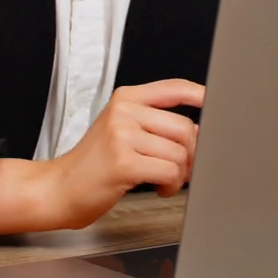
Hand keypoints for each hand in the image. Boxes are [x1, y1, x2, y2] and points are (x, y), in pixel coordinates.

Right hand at [0, 79, 203, 234]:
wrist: (59, 188)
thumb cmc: (93, 164)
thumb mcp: (120, 130)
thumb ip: (154, 123)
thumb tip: (200, 132)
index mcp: (126, 98)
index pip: (174, 88)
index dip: (201, 96)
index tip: (218, 104)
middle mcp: (124, 111)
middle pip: (185, 127)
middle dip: (191, 154)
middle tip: (180, 169)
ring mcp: (122, 135)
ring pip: (179, 152)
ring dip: (180, 174)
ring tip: (164, 180)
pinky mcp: (123, 162)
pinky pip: (169, 171)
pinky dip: (170, 185)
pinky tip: (158, 188)